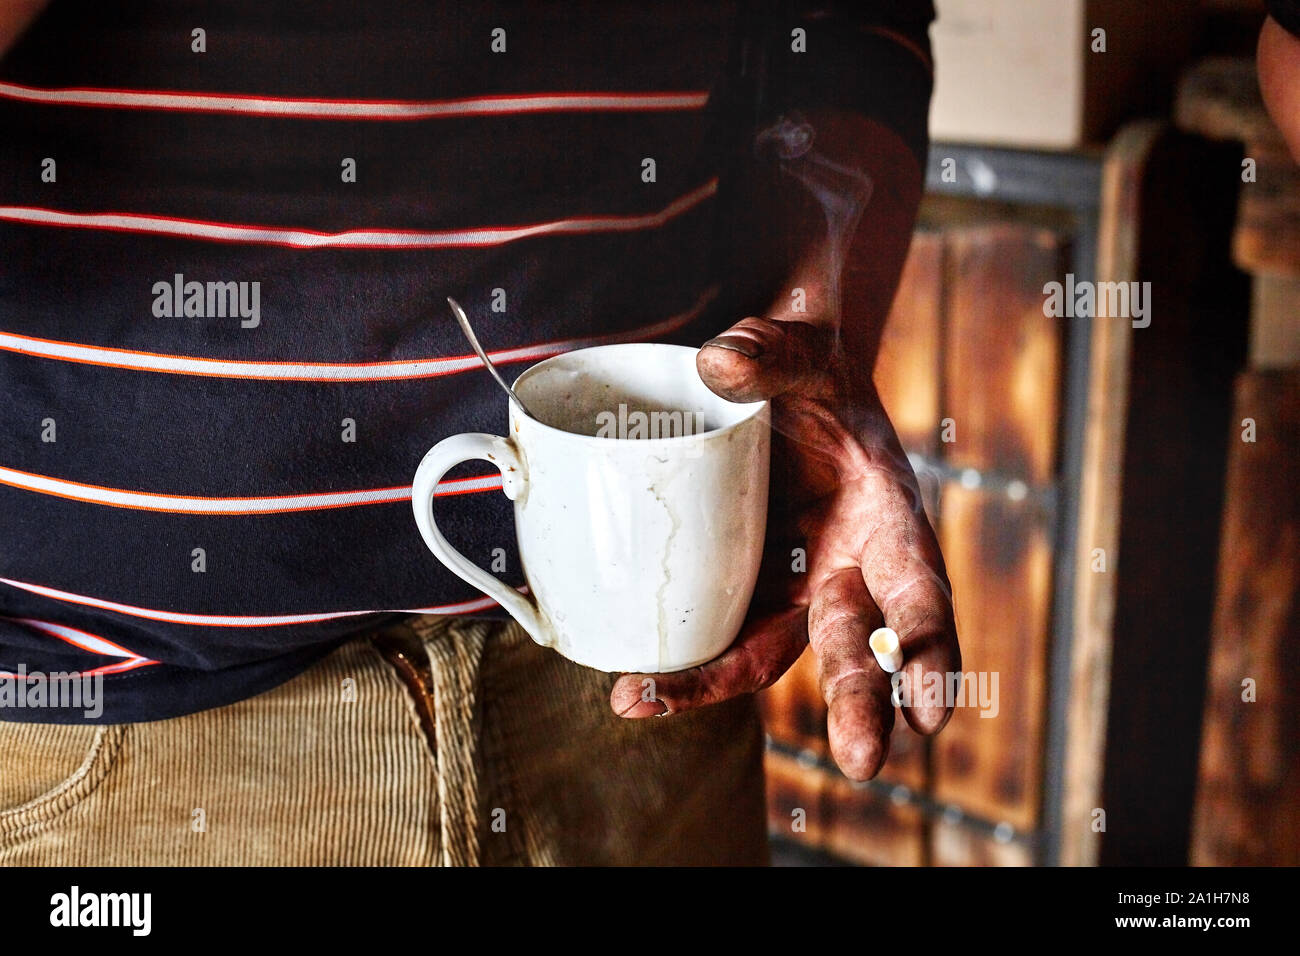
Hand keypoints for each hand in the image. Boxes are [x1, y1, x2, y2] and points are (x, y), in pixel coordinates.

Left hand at [609, 312, 961, 780]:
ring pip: (768, 650)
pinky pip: (721, 630)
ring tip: (642, 702)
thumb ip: (769, 354)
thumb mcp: (802, 354)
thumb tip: (719, 364)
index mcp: (888, 521)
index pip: (919, 591)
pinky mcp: (748, 585)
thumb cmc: (813, 376)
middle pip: (857, 646)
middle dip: (861, 706)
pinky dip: (685, 658)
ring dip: (716, 684)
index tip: (934, 709)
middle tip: (861, 762)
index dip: (929, 649)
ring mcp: (794, 585)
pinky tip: (633, 677)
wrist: (787, 388)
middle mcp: (848, 568)